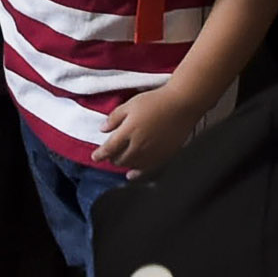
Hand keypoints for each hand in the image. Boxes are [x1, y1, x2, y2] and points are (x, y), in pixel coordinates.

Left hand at [87, 78, 213, 172]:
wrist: (182, 105)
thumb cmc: (156, 101)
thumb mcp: (131, 103)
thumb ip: (115, 117)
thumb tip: (103, 129)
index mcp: (128, 132)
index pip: (109, 149)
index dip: (100, 154)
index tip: (95, 157)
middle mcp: (138, 146)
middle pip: (119, 159)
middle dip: (112, 158)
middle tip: (110, 155)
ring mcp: (151, 154)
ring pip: (131, 166)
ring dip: (123, 164)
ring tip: (121, 160)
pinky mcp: (162, 157)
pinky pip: (146, 171)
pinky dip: (136, 174)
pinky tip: (131, 175)